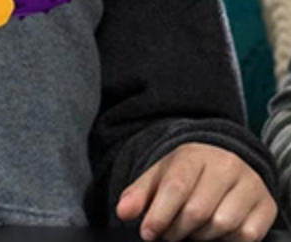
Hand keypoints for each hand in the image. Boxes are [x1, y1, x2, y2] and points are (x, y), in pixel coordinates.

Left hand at [116, 142, 276, 241]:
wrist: (225, 160)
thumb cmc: (187, 172)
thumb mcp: (160, 174)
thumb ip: (139, 193)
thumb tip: (122, 212)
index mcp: (194, 154)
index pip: (176, 187)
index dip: (159, 214)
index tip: (147, 233)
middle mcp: (226, 165)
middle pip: (197, 211)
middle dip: (176, 229)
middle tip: (166, 235)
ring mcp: (250, 185)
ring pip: (221, 225)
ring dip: (199, 237)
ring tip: (188, 232)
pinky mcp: (266, 206)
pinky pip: (245, 236)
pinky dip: (226, 241)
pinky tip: (213, 234)